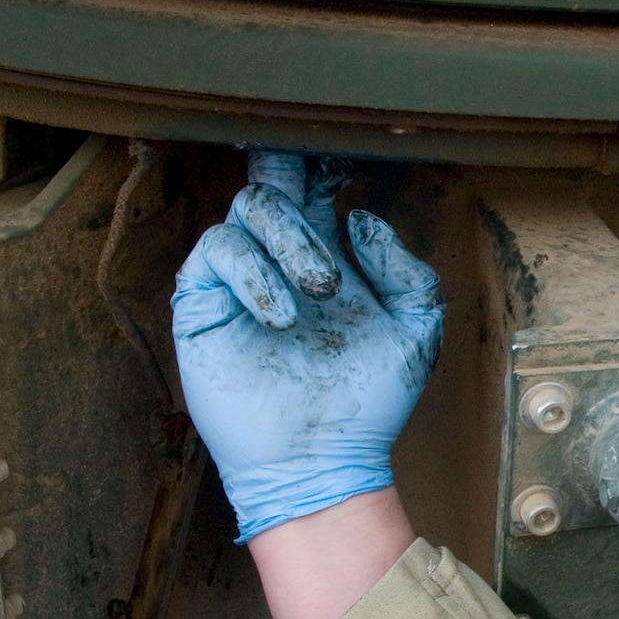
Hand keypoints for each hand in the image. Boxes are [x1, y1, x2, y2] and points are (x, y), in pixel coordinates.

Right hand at [172, 150, 443, 541]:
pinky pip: (217, 250)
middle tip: (325, 199)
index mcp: (326, 256)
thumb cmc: (368, 402)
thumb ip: (407, 271)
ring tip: (320, 291)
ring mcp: (240, 278)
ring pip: (249, 207)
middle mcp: (279, 258)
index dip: (324, 162)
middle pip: (272, 179)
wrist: (322, 460)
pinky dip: (254, 273)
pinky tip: (282, 315)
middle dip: (294, 172)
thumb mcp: (415, 332)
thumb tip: (361, 219)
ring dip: (291, 240)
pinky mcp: (204, 302)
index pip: (315, 186)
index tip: (344, 158)